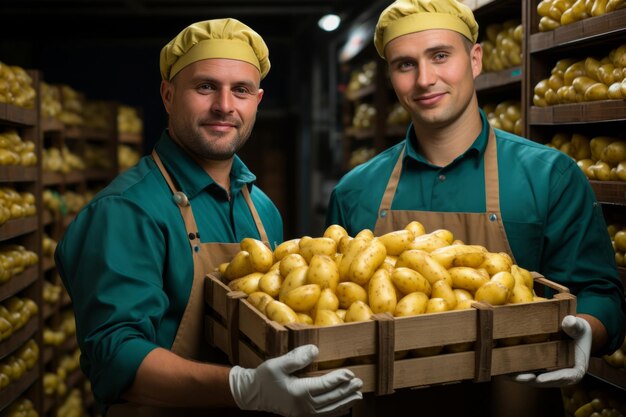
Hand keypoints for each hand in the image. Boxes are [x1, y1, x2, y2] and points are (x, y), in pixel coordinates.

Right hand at [229, 344, 362, 416]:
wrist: (252, 394)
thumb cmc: (264, 377)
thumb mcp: (277, 364)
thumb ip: (296, 357)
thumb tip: (315, 350)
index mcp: (298, 392)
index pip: (324, 386)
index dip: (339, 379)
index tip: (350, 373)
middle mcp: (303, 406)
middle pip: (331, 399)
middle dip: (346, 390)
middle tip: (359, 382)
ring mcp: (303, 412)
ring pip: (330, 409)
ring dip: (345, 402)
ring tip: (358, 394)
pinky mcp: (302, 414)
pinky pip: (324, 414)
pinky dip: (336, 410)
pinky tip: (344, 406)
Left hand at [512, 315, 591, 386]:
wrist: (572, 334)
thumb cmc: (577, 330)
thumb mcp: (579, 326)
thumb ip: (575, 325)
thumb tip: (569, 321)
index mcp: (574, 369)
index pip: (564, 377)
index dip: (551, 378)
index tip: (539, 379)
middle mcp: (561, 376)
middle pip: (544, 381)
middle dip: (529, 380)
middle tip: (516, 377)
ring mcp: (549, 375)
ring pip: (533, 379)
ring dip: (519, 377)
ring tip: (504, 374)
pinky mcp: (539, 371)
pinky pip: (527, 372)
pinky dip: (516, 371)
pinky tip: (502, 367)